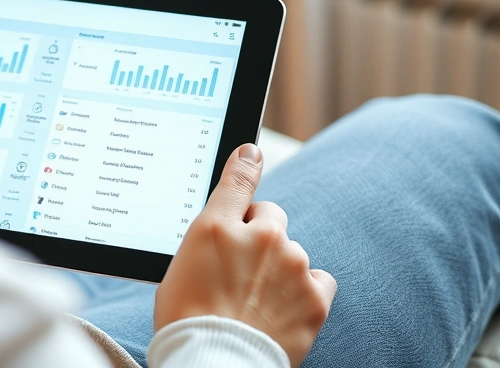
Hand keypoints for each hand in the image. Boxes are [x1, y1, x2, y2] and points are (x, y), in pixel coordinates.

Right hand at [154, 144, 335, 366]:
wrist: (214, 363)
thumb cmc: (186, 321)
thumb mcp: (180, 266)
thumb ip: (207, 233)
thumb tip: (226, 219)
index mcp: (215, 226)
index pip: (237, 179)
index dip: (246, 161)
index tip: (252, 152)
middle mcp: (258, 236)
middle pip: (270, 216)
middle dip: (260, 233)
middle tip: (241, 268)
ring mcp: (291, 265)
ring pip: (293, 251)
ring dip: (280, 267)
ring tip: (256, 300)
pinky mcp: (316, 296)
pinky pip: (319, 279)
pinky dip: (306, 290)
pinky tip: (284, 308)